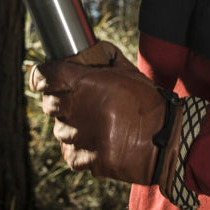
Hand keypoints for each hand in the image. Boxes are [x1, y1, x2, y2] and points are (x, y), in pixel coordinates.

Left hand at [29, 44, 182, 190]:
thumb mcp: (127, 71)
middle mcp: (78, 110)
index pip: (45, 77)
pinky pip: (70, 153)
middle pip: (49, 104)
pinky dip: (78, 148)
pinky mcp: (87, 161)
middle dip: (57, 101)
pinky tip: (94, 141)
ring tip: (92, 124)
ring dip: (70, 126)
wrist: (168, 139)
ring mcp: (81, 138)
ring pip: (59, 130)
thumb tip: (86, 49)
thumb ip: (104, 57)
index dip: (40, 76)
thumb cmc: (148, 102)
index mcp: (85, 84)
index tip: (42, 79)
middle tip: (74, 101)